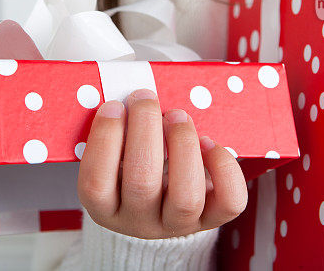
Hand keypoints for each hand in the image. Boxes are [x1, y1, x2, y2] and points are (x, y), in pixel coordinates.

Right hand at [77, 89, 247, 238]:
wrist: (163, 201)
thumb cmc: (134, 165)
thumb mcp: (114, 154)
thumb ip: (116, 132)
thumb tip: (130, 97)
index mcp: (106, 208)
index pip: (95, 183)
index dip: (104, 139)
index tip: (113, 106)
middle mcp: (139, 222)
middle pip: (142, 184)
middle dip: (145, 130)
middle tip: (145, 98)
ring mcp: (177, 225)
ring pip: (186, 196)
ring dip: (182, 144)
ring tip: (177, 116)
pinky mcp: (211, 219)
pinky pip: (228, 201)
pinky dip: (223, 167)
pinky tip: (208, 143)